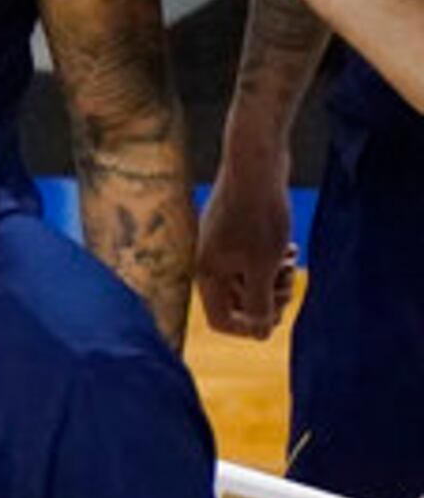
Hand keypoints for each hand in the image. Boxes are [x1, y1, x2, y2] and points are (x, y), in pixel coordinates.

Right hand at [192, 154, 299, 339]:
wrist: (255, 163)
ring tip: (290, 261)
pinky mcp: (232, 231)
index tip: (274, 319)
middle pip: (235, 301)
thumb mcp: (263, 265)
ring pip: (246, 279)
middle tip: (288, 283)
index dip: (247, 327)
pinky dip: (269, 260)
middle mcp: (208, 263)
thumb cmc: (259, 214)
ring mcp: (219, 246)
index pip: (219, 320)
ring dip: (271, 279)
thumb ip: (259, 303)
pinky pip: (249, 259)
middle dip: (265, 299)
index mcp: (208, 274)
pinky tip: (288, 249)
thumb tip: (259, 334)